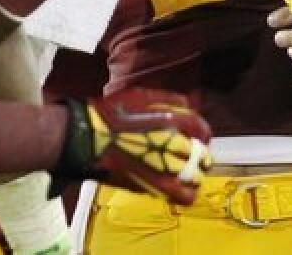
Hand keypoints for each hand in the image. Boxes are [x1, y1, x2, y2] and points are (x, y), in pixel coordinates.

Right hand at [53, 88, 210, 205]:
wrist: (88, 138)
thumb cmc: (110, 114)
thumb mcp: (140, 95)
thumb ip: (168, 100)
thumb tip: (188, 104)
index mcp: (172, 120)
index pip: (202, 129)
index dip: (202, 135)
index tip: (198, 137)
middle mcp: (174, 144)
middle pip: (201, 154)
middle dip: (198, 155)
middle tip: (191, 155)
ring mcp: (166, 167)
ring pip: (197, 177)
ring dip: (194, 174)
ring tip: (186, 172)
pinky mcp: (156, 187)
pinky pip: (184, 196)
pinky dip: (186, 193)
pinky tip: (180, 188)